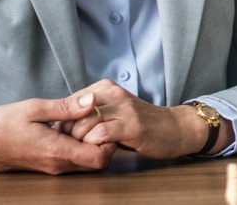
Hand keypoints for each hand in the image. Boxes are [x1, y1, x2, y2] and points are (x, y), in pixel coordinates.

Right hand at [0, 91, 115, 172]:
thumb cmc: (1, 126)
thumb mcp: (33, 109)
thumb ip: (65, 107)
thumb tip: (92, 100)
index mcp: (57, 151)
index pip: (101, 157)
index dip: (110, 140)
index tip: (104, 121)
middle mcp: (59, 164)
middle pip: (98, 161)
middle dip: (105, 141)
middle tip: (96, 118)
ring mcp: (54, 167)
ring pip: (86, 161)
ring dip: (91, 143)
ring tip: (82, 121)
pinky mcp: (49, 164)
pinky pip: (74, 159)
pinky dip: (79, 145)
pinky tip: (69, 127)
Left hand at [66, 79, 228, 158]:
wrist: (175, 128)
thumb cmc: (140, 124)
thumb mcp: (113, 110)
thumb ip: (90, 111)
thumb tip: (61, 122)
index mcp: (105, 87)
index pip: (69, 102)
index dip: (65, 123)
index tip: (70, 136)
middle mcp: (113, 93)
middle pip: (73, 113)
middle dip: (70, 134)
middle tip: (76, 145)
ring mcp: (123, 108)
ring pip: (84, 123)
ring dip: (81, 141)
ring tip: (88, 148)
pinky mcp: (132, 125)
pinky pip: (101, 133)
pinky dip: (94, 144)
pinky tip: (100, 149)